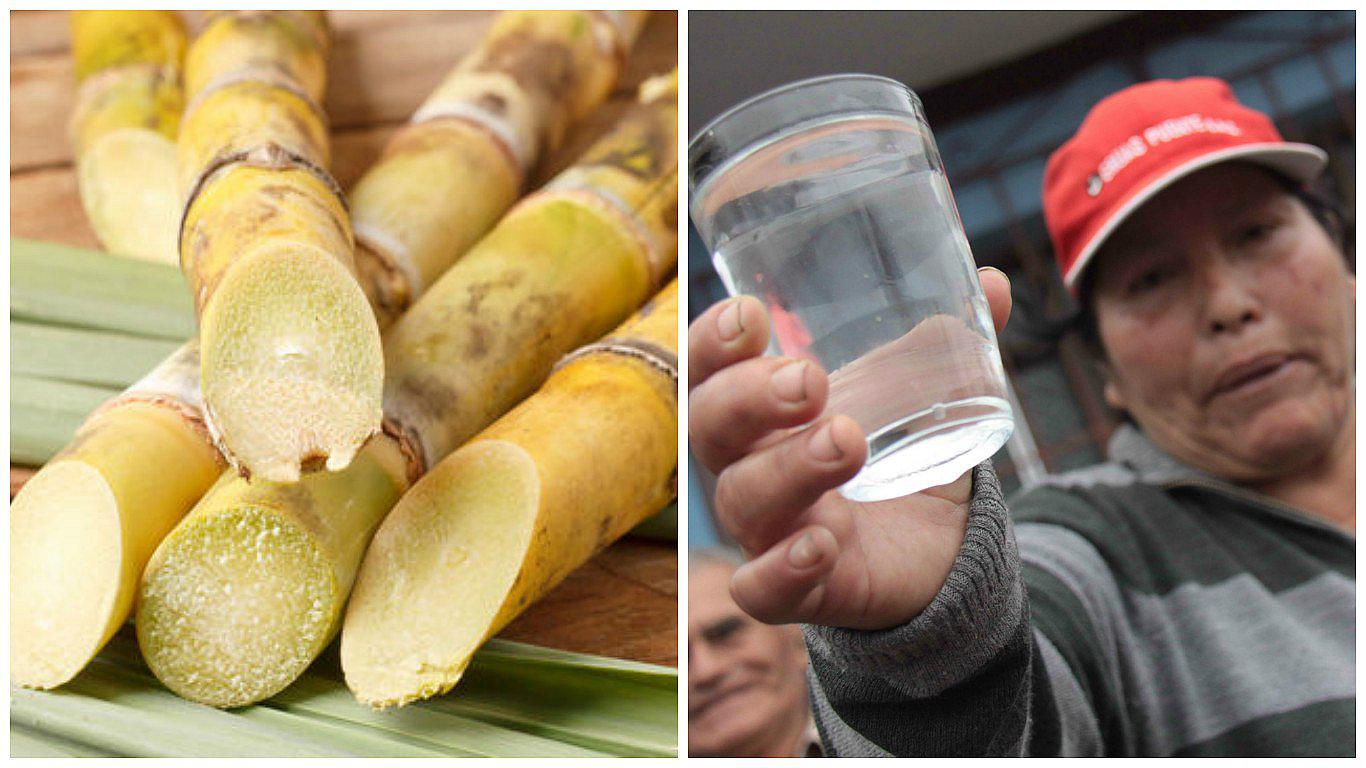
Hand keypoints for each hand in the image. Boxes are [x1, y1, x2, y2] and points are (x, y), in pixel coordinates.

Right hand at [689, 267, 1012, 629]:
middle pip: (710, 430)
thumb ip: (948, 347)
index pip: (708, 372)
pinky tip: (821, 544)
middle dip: (748, 399)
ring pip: (743, 501)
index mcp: (761, 414)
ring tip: (846, 440)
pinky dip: (782, 568)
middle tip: (809, 380)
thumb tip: (994, 283)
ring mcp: (766, 532)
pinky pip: (762, 589)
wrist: (935, 556)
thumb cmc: (898, 461)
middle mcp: (748, 468)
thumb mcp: (920, 399)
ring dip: (788, 468)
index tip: (751, 314)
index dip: (712, 344)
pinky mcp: (796, 592)